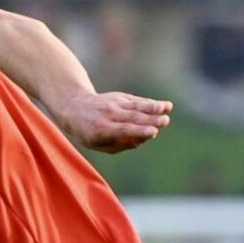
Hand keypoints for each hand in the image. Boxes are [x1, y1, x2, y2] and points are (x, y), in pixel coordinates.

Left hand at [50, 91, 172, 153]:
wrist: (76, 107)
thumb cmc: (89, 132)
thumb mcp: (98, 144)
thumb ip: (119, 145)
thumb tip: (141, 140)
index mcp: (102, 130)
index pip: (123, 130)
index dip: (138, 131)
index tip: (153, 132)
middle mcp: (109, 115)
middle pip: (133, 117)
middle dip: (150, 119)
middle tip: (165, 122)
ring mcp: (115, 104)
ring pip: (136, 106)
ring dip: (153, 107)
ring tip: (167, 108)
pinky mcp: (121, 97)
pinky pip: (137, 101)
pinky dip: (150, 103)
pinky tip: (163, 105)